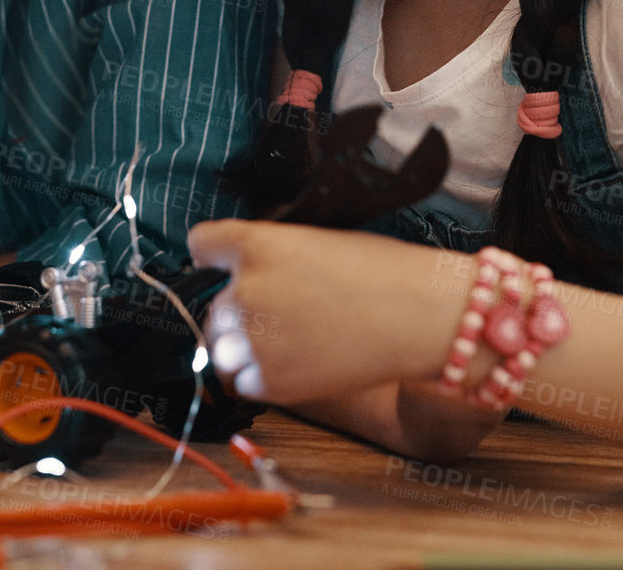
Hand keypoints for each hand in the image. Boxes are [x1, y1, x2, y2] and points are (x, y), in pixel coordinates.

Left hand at [189, 220, 449, 404]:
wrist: (420, 316)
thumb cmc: (380, 271)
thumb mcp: (315, 241)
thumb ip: (269, 255)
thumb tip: (243, 275)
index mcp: (255, 246)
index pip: (202, 244)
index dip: (215, 255)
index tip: (222, 263)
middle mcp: (244, 292)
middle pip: (214, 305)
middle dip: (239, 310)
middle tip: (284, 312)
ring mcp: (255, 340)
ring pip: (221, 348)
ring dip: (243, 346)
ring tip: (288, 341)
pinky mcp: (271, 381)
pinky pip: (243, 381)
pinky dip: (262, 376)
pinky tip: (297, 362)